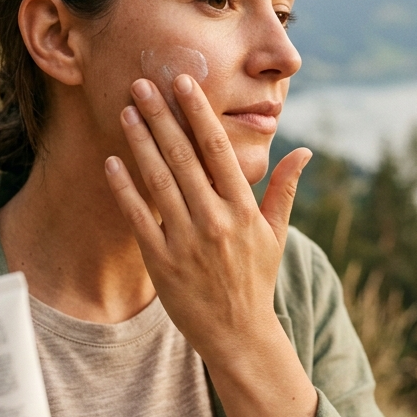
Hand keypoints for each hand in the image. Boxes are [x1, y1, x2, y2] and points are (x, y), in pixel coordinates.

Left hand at [104, 74, 318, 416]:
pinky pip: (140, 217)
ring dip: (140, 142)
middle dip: (161, 117)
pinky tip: (112, 161)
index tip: (183, 84)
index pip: (218, 150)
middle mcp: (215, 220)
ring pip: (159, 181)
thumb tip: (304, 150)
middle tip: (142, 82)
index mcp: (243, 209)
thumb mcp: (276, 234)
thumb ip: (284, 188)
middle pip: (183, 157)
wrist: (238, 334)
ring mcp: (187, 240)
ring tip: (126, 110)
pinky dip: (125, 189)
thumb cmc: (257, 279)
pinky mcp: (162, 260)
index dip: (198, 114)